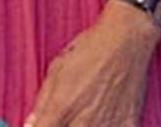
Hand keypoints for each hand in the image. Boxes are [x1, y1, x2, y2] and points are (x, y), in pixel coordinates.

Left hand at [24, 0, 160, 125]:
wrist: (125, 42)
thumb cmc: (90, 51)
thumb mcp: (56, 70)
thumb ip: (42, 102)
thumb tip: (31, 123)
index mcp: (62, 107)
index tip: (43, 123)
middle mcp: (85, 121)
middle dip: (62, 125)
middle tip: (65, 115)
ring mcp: (109, 126)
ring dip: (84, 125)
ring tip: (86, 113)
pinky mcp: (129, 126)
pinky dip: (107, 126)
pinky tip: (103, 116)